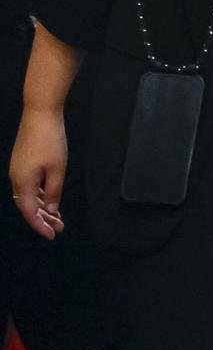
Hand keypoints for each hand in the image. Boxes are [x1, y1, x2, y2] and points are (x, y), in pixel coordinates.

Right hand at [10, 108, 66, 239]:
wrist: (40, 114)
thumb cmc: (50, 141)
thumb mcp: (57, 168)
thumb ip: (54, 191)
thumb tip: (51, 209)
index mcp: (22, 182)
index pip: (30, 211)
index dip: (40, 225)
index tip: (52, 235)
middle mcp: (16, 179)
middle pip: (29, 205)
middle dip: (43, 219)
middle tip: (59, 228)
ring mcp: (18, 170)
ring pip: (30, 196)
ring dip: (43, 207)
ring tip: (58, 218)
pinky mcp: (23, 163)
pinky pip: (31, 185)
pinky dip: (41, 194)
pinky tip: (51, 200)